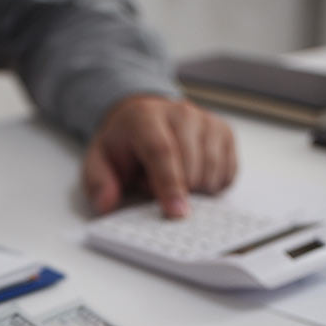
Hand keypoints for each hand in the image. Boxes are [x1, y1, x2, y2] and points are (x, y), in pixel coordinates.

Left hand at [82, 95, 236, 217]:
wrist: (142, 119)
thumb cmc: (123, 145)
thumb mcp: (98, 162)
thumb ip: (98, 183)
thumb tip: (107, 204)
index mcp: (145, 116)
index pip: (162, 151)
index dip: (170, 185)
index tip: (176, 213)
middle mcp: (181, 112)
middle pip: (192, 165)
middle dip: (178, 191)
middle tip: (153, 186)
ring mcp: (207, 121)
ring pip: (213, 171)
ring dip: (194, 189)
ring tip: (171, 178)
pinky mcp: (225, 132)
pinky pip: (227, 173)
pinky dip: (211, 186)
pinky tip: (192, 178)